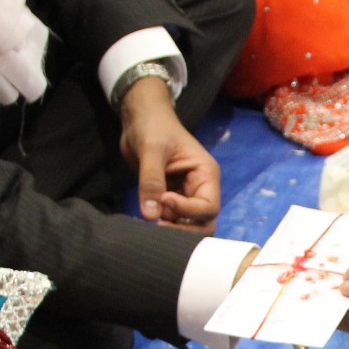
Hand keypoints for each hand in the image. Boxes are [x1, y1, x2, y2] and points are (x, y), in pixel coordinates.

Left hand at [119, 78, 219, 227]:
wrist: (140, 119)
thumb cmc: (152, 126)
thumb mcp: (151, 149)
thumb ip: (151, 180)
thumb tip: (150, 214)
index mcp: (206, 174)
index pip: (208, 207)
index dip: (187, 211)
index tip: (163, 199)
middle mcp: (201, 188)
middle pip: (205, 224)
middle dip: (184, 229)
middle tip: (158, 223)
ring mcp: (187, 196)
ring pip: (191, 226)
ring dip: (174, 230)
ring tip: (152, 219)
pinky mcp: (172, 199)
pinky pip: (174, 221)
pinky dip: (164, 224)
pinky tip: (148, 217)